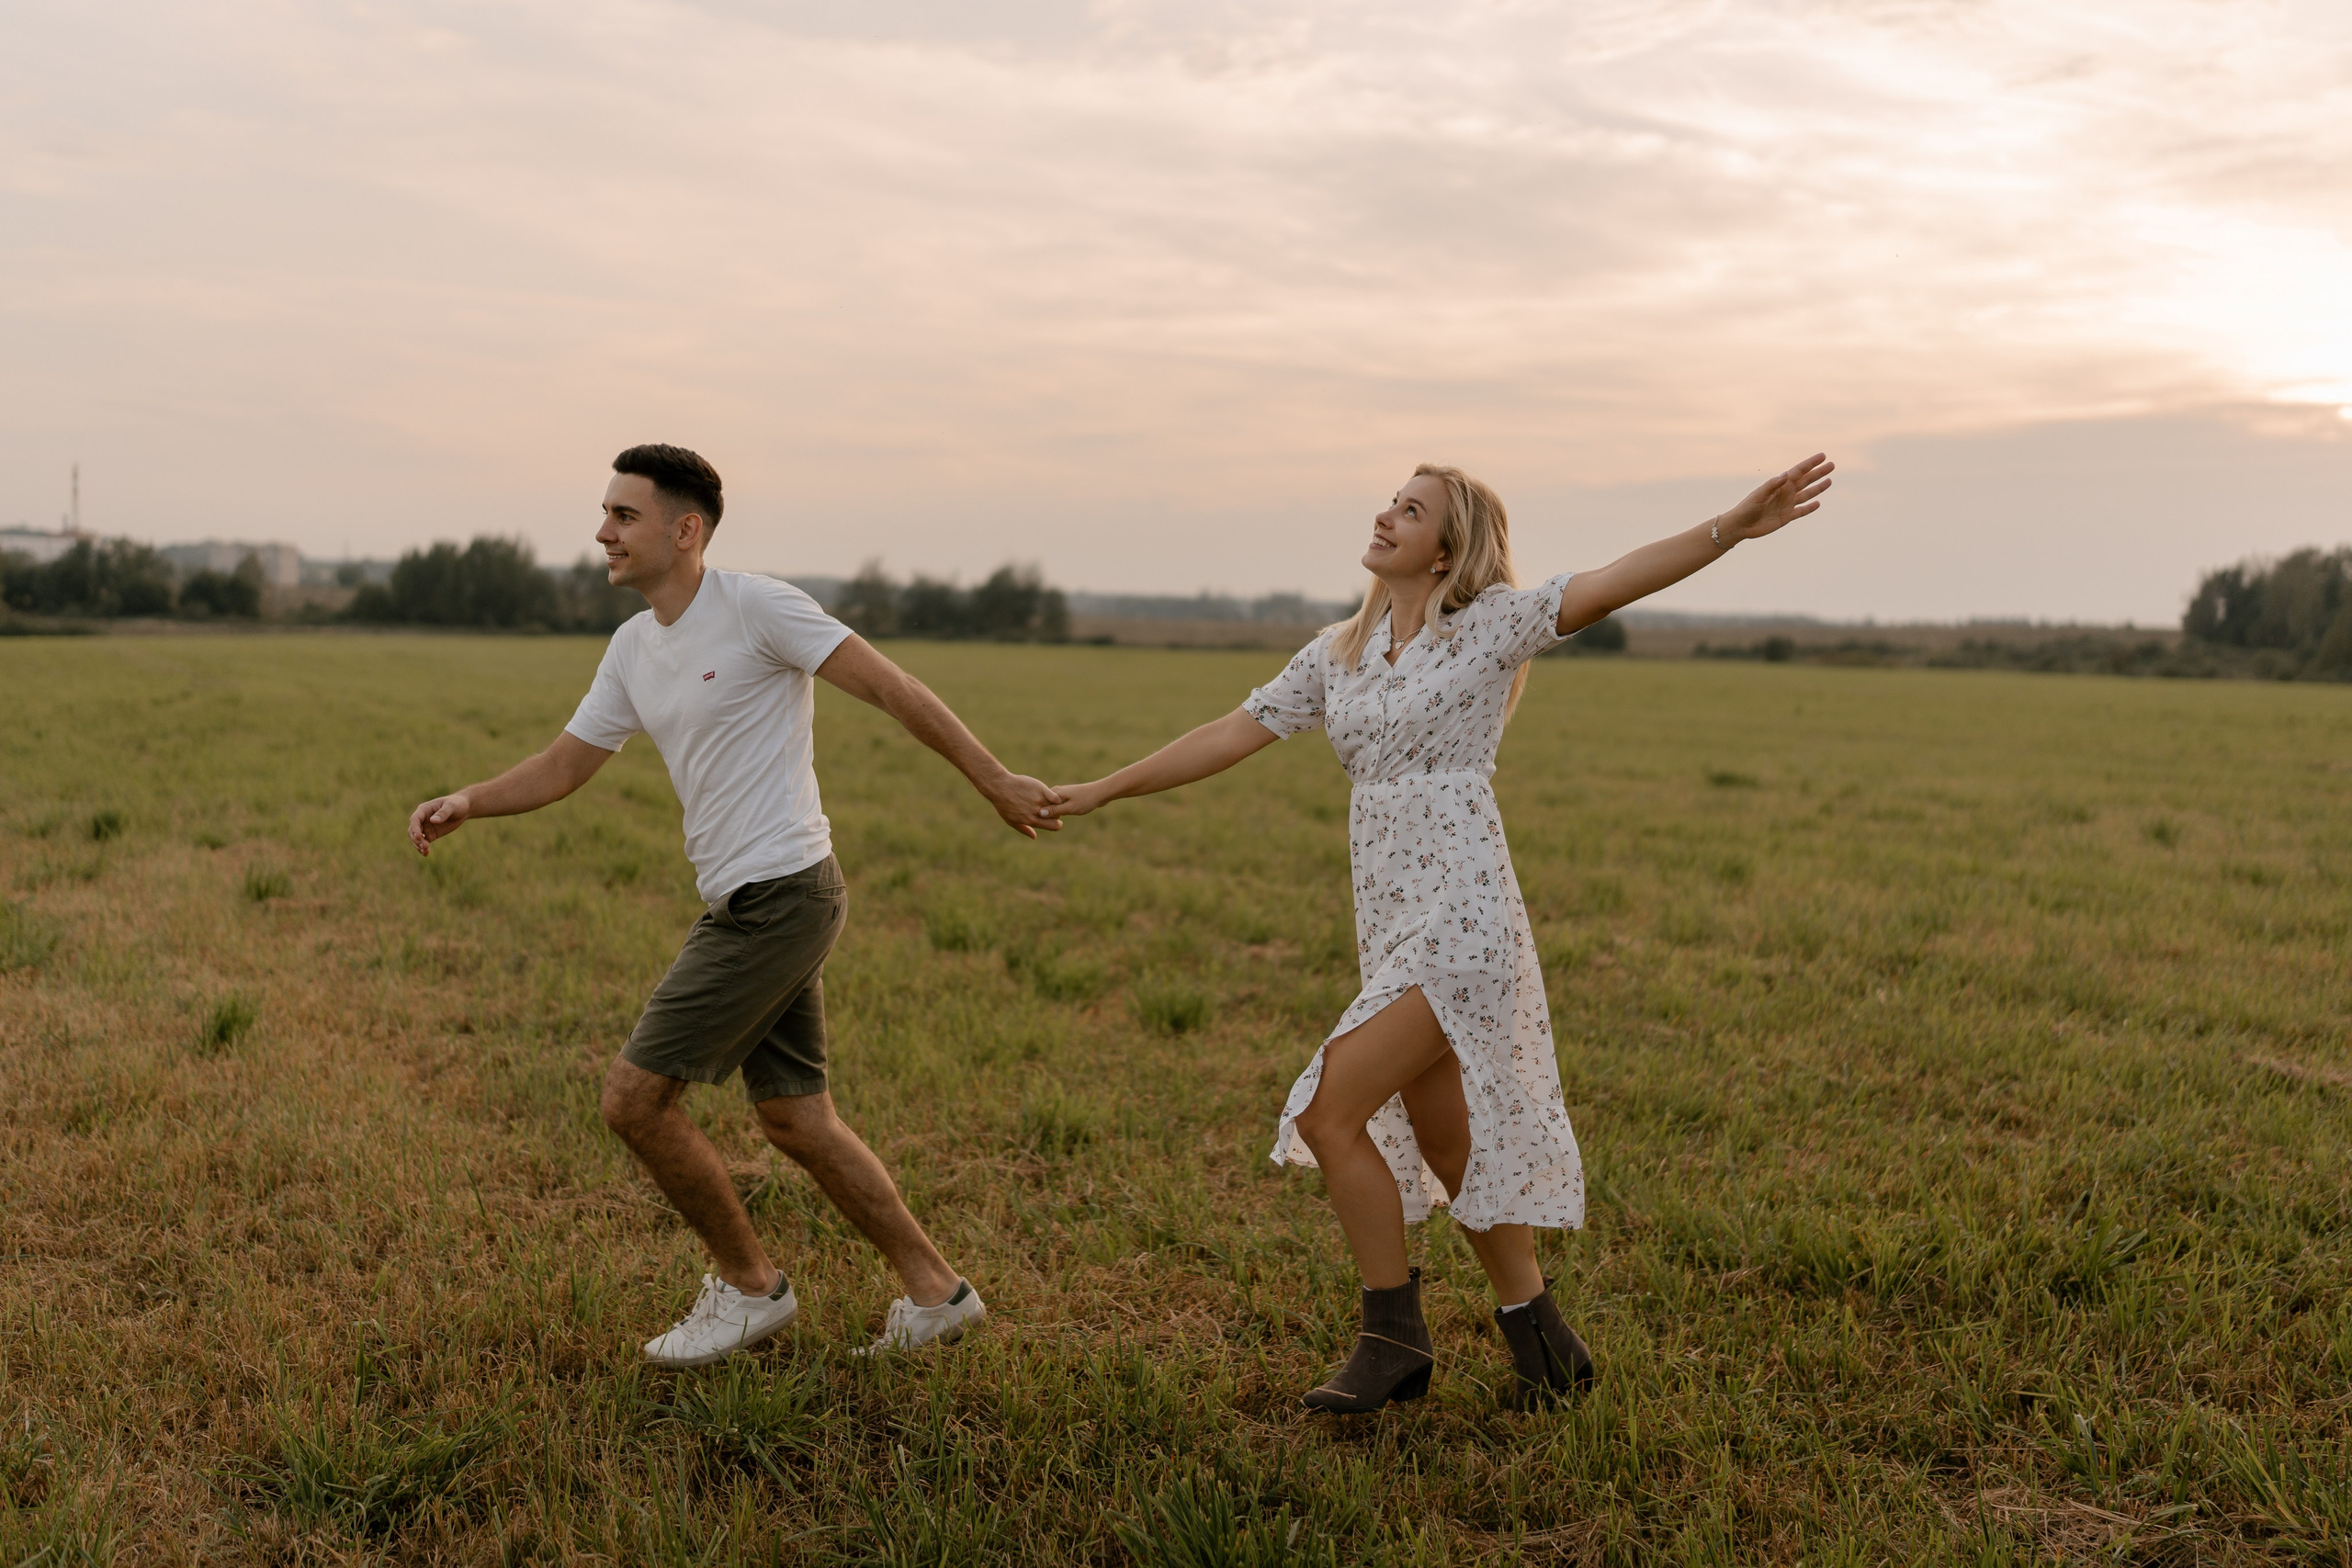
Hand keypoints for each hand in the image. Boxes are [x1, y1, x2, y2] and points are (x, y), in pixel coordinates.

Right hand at [407, 792, 471, 855]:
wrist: (463, 809)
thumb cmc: (457, 804)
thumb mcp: (452, 806)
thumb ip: (443, 813)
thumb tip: (433, 821)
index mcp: (424, 809)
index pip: (415, 820)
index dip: (415, 828)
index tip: (419, 836)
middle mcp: (422, 819)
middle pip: (412, 830)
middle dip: (416, 839)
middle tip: (425, 846)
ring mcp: (425, 827)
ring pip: (416, 838)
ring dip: (418, 845)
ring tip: (426, 851)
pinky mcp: (430, 834)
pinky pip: (423, 842)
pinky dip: (423, 848)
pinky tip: (426, 854)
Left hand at [983, 773, 1065, 838]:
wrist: (1000, 787)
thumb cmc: (1004, 804)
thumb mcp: (1011, 820)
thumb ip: (1024, 829)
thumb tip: (1034, 837)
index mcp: (1032, 820)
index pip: (1054, 826)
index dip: (1056, 822)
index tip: (1052, 817)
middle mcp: (1037, 812)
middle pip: (1057, 816)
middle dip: (1057, 812)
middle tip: (1051, 807)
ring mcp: (1040, 800)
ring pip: (1056, 806)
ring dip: (1055, 804)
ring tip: (1049, 800)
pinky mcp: (1041, 789)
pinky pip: (1055, 796)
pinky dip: (1056, 796)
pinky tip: (1050, 794)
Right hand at [1043, 781, 1113, 818]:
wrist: (1100, 792)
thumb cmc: (1086, 800)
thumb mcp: (1070, 808)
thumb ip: (1055, 810)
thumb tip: (1040, 813)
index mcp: (1054, 792)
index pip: (1040, 804)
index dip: (1039, 814)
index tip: (1040, 824)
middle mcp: (1056, 792)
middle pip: (1045, 805)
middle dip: (1045, 815)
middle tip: (1045, 826)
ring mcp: (1061, 794)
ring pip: (1052, 806)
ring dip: (1052, 814)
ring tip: (1050, 824)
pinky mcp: (1067, 797)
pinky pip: (1058, 806)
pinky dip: (1058, 812)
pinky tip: (1058, 819)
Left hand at [1716, 453, 1833, 543]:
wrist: (1741, 526)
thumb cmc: (1747, 508)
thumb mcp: (1759, 495)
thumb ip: (1772, 485)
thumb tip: (1786, 475)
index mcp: (1780, 485)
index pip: (1799, 471)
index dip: (1811, 463)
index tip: (1823, 456)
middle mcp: (1785, 493)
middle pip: (1806, 480)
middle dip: (1819, 472)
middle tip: (1832, 465)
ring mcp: (1787, 504)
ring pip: (1806, 494)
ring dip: (1818, 488)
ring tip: (1829, 481)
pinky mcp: (1786, 517)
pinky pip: (1801, 511)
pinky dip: (1810, 507)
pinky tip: (1818, 503)